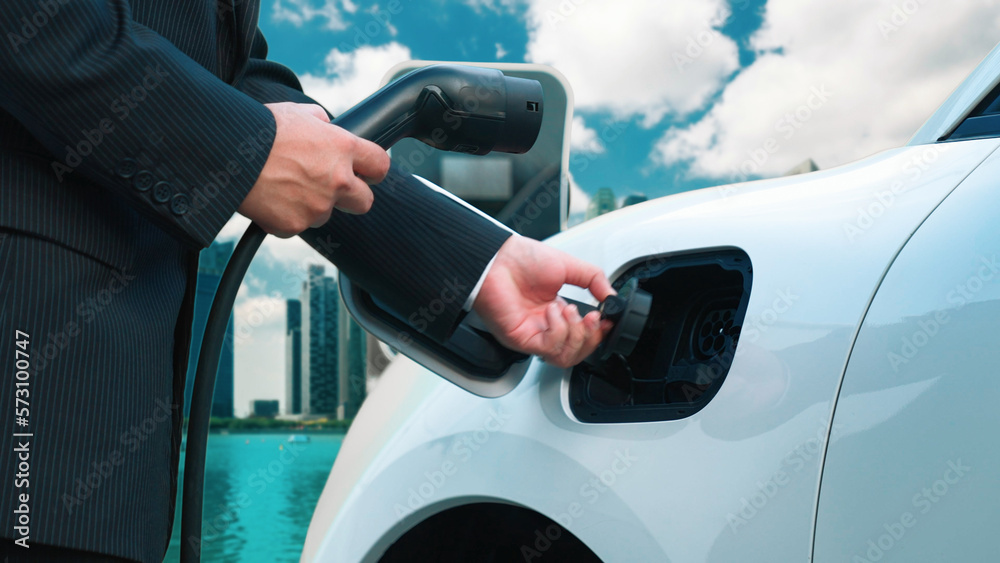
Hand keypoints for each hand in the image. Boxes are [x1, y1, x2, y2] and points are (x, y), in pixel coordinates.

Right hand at [238, 102, 389, 237]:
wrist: (226, 153)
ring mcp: (317, 206)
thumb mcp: (297, 112)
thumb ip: (321, 121)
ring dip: (312, 204)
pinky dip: (286, 216)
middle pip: (365, 202)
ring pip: (325, 214)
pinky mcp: (295, 225)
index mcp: (342, 148)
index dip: (374, 170)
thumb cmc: (259, 129)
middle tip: (331, 187)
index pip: (380, 165)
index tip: (367, 173)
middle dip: (353, 197)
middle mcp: (337, 180)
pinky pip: (297, 225)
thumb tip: (326, 126)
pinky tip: (270, 198)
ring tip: (285, 185)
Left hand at [473, 236, 615, 367]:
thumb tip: (611, 298)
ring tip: (568, 310)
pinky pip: (549, 348)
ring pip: (565, 357)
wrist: (497, 257)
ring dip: (575, 334)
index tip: (606, 321)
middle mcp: (544, 327)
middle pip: (576, 354)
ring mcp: (533, 335)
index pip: (582, 337)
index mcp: (556, 312)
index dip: (597, 333)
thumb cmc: (521, 259)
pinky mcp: (522, 339)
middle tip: (591, 318)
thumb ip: (594, 280)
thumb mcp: (569, 266)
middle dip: (590, 337)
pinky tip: (553, 310)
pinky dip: (558, 330)